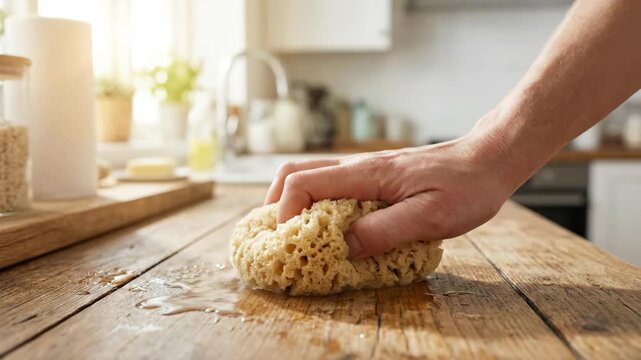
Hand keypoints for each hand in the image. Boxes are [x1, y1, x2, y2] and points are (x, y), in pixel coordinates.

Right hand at [264, 131, 517, 257]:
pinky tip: (329, 223)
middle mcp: (358, 166)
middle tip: (277, 235)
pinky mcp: (375, 175)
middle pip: (296, 172)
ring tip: (295, 233)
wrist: (488, 159)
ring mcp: (365, 168)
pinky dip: (316, 200)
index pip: (303, 182)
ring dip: (294, 201)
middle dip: (276, 203)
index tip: (287, 241)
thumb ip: (383, 231)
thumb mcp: (429, 217)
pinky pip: (332, 182)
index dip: (285, 212)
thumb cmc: (465, 187)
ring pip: (311, 175)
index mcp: (366, 174)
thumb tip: (341, 247)